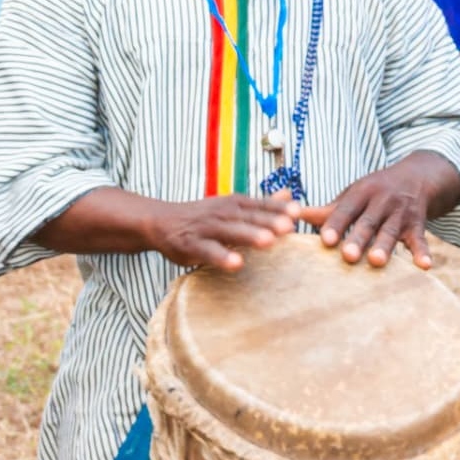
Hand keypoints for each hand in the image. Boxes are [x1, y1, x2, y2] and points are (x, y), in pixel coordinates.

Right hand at [145, 194, 298, 271]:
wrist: (161, 221)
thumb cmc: (203, 217)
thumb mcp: (232, 206)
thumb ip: (262, 204)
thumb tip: (290, 195)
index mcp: (234, 204)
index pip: (259, 205)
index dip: (278, 209)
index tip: (298, 212)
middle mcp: (222, 213)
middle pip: (248, 218)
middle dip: (268, 222)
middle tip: (288, 227)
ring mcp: (206, 229)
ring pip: (230, 232)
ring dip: (249, 236)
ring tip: (268, 242)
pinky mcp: (192, 246)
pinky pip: (209, 252)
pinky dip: (222, 257)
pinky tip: (236, 263)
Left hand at [303, 154, 459, 267]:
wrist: (417, 176)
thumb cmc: (375, 191)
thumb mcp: (353, 194)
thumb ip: (328, 210)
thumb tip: (292, 215)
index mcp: (361, 193)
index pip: (346, 209)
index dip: (335, 224)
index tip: (324, 240)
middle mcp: (381, 202)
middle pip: (368, 222)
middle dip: (358, 238)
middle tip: (347, 256)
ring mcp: (400, 213)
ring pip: (391, 231)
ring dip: (385, 246)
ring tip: (377, 261)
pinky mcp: (417, 224)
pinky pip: (420, 239)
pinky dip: (422, 252)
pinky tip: (424, 266)